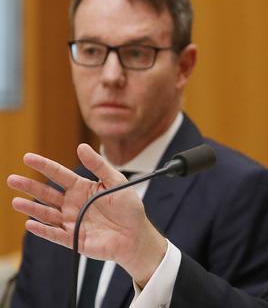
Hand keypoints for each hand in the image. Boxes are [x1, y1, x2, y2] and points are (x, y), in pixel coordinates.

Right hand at [7, 143, 166, 285]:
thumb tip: (82, 147)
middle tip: (12, 179)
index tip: (28, 157)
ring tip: (16, 201)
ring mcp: (72, 221)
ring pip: (47, 214)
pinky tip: (31, 223)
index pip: (59, 174)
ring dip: (31, 208)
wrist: (136, 236)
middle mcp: (73, 204)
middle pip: (47, 193)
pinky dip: (43, 230)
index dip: (44, 166)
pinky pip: (55, 234)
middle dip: (30, 186)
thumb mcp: (117, 182)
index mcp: (83, 188)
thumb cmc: (129, 208)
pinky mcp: (74, 239)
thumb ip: (99, 166)